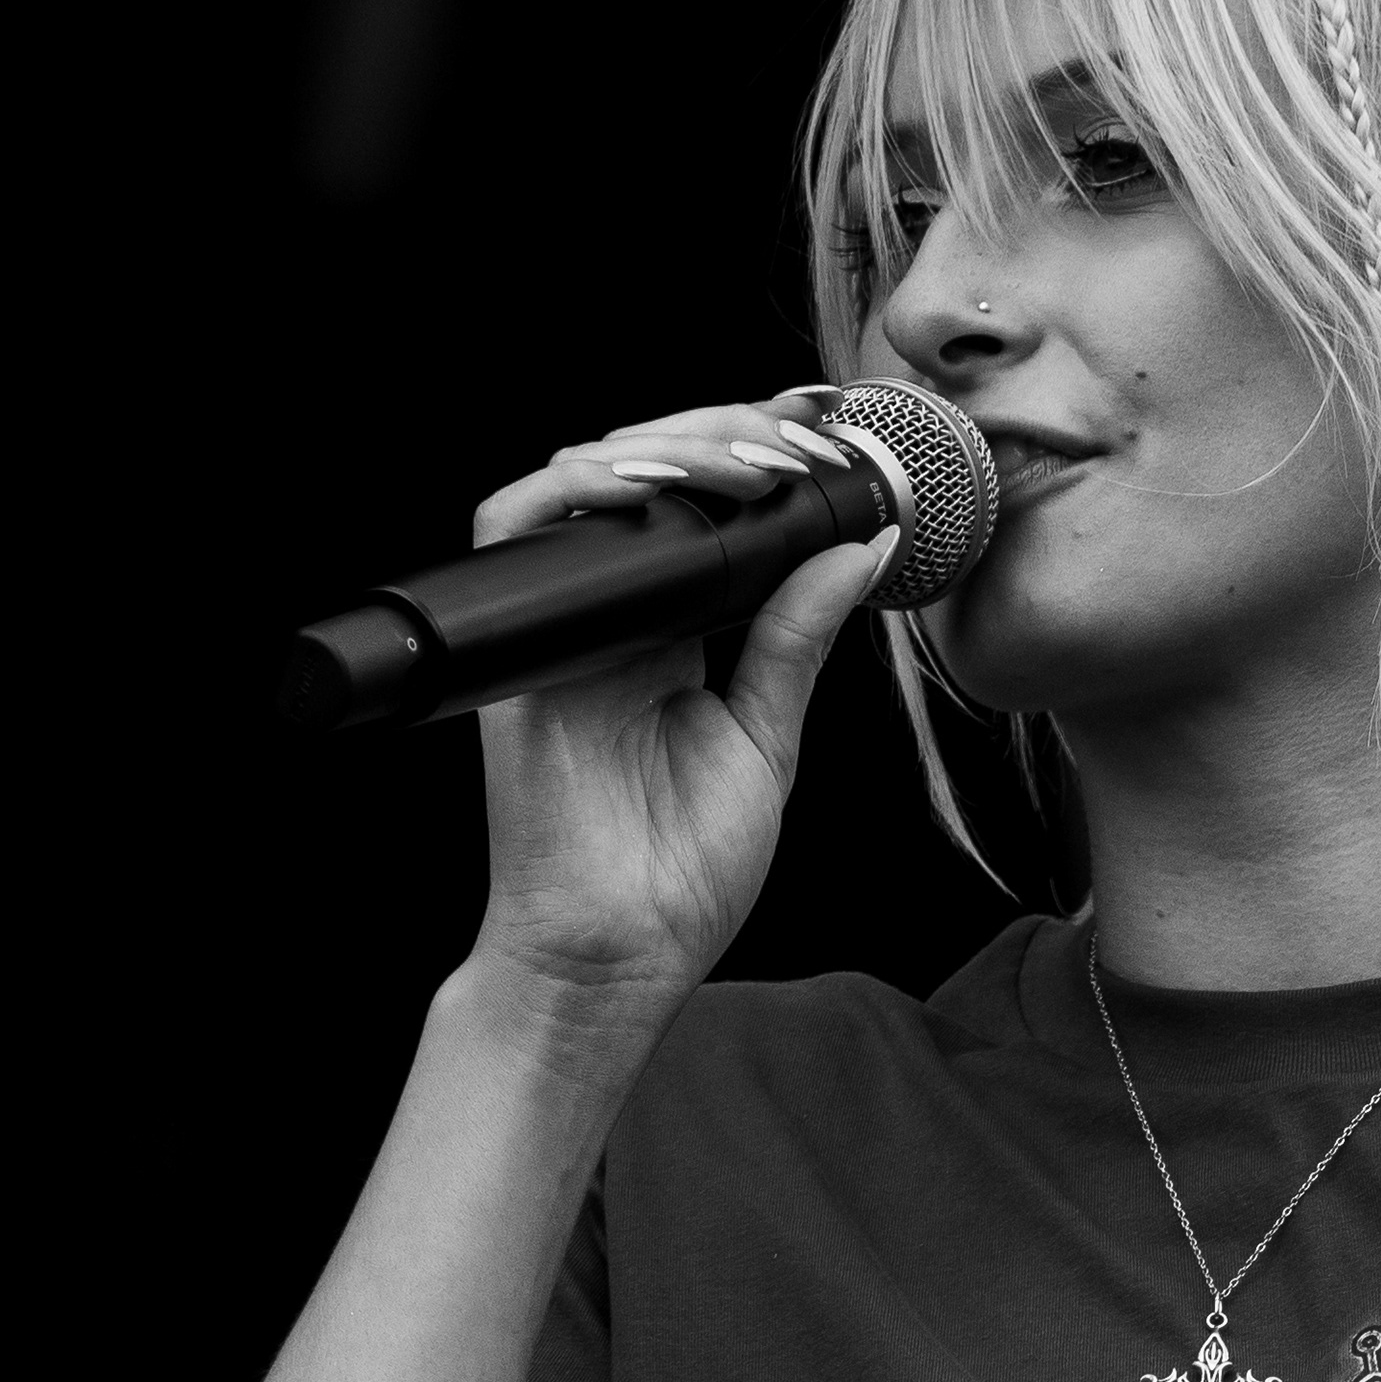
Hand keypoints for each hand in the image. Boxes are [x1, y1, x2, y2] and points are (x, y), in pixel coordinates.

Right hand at [457, 392, 891, 1029]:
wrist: (615, 954)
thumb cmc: (681, 871)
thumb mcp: (765, 737)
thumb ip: (797, 636)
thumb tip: (862, 545)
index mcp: (671, 631)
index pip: (704, 505)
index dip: (756, 448)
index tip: (830, 427)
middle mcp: (613, 614)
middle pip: (651, 472)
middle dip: (730, 430)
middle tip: (806, 432)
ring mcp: (564, 624)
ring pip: (590, 475)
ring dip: (674, 447)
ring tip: (757, 460)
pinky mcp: (519, 645)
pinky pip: (518, 527)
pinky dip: (581, 484)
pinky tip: (654, 483)